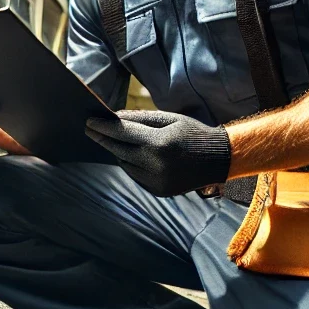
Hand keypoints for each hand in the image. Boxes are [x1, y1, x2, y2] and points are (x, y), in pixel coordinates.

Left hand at [85, 109, 230, 197]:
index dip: (104, 126)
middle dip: (103, 139)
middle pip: (119, 150)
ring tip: (111, 140)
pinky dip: (130, 164)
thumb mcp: (170, 119)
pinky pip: (135, 175)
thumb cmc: (193, 133)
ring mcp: (157, 181)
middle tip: (90, 130)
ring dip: (117, 151)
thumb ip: (141, 118)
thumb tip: (115, 117)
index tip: (89, 121)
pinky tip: (129, 154)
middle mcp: (156, 164)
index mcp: (160, 143)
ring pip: (125, 164)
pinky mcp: (159, 191)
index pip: (123, 133)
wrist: (218, 159)